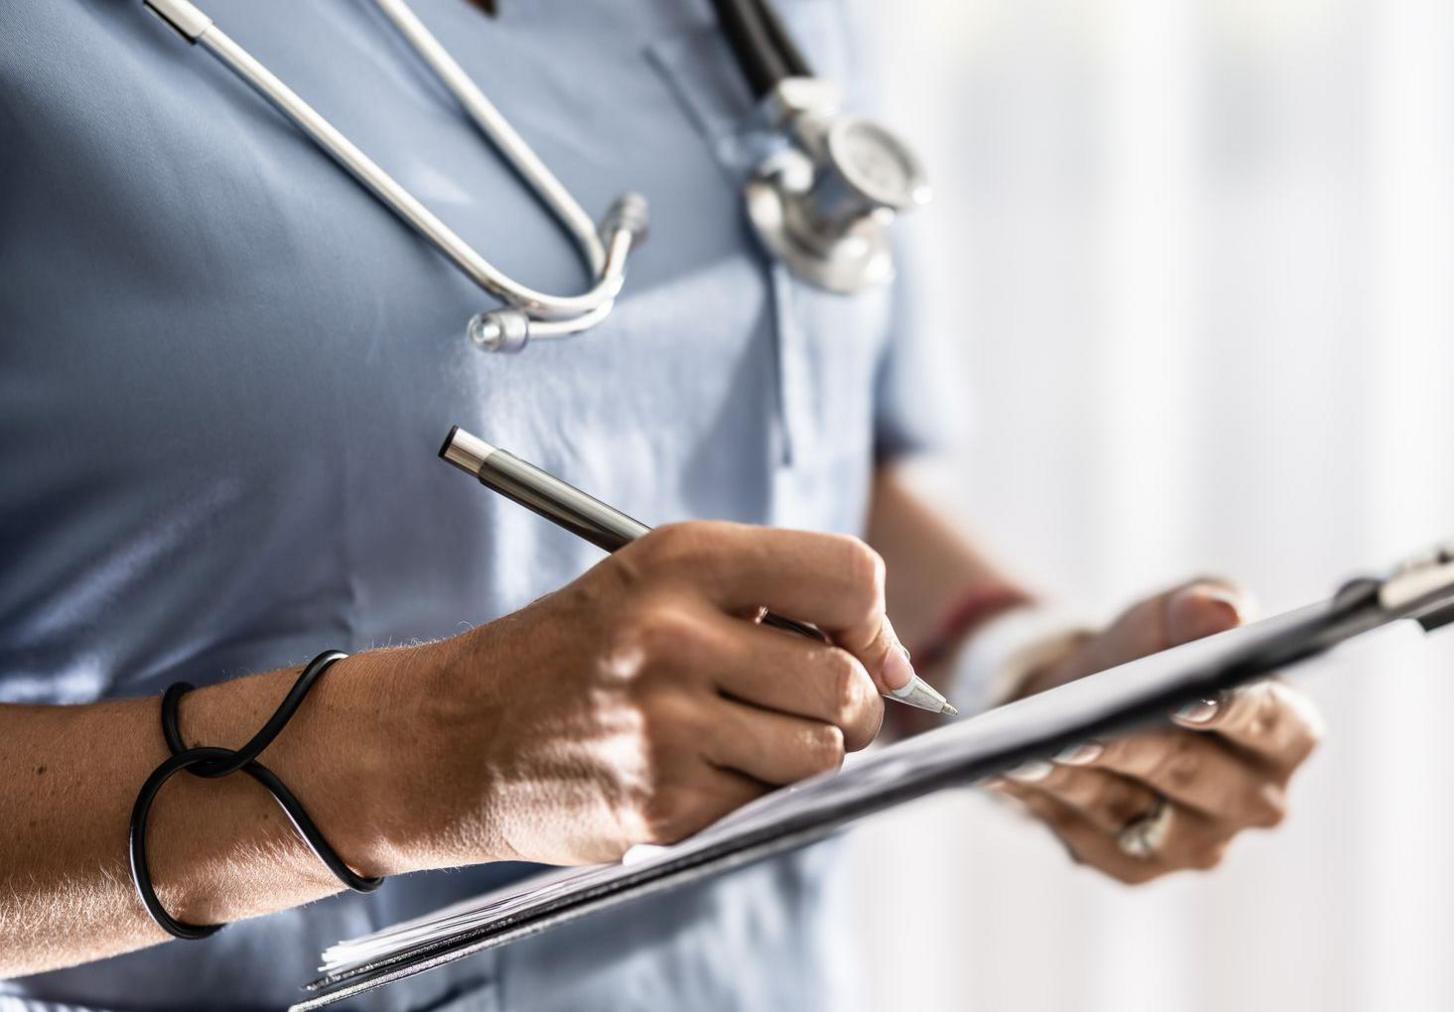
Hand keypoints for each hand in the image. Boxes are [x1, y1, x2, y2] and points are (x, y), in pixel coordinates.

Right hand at [376, 522, 915, 869]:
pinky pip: (769, 803)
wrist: (449, 737)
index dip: (872, 620)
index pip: (850, 573)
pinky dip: (756, 792)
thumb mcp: (658, 583)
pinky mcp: (660, 804)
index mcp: (682, 560)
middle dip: (855, 702)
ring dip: (809, 752)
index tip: (861, 645)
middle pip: (846, 679)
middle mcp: (675, 635)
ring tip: (751, 734)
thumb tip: (899, 667)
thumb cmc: (577, 654)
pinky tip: (700, 768)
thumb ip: (776, 600)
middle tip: (815, 705)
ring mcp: (666, 726)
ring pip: (822, 750)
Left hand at [991, 582, 1322, 883]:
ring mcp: (1198, 844)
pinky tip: (1007, 770)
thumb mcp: (1171, 616)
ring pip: (1132, 810)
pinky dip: (1045, 799)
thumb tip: (1222, 613)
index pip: (1274, 724)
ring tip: (1032, 748)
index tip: (1192, 699)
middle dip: (1138, 750)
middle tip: (1085, 730)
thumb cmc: (1149, 656)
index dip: (1236, 712)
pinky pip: (1085, 836)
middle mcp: (1256, 800)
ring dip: (1078, 778)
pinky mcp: (1137, 868)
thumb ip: (1201, 607)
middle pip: (1195, 776)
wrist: (1090, 702)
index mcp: (1288, 733)